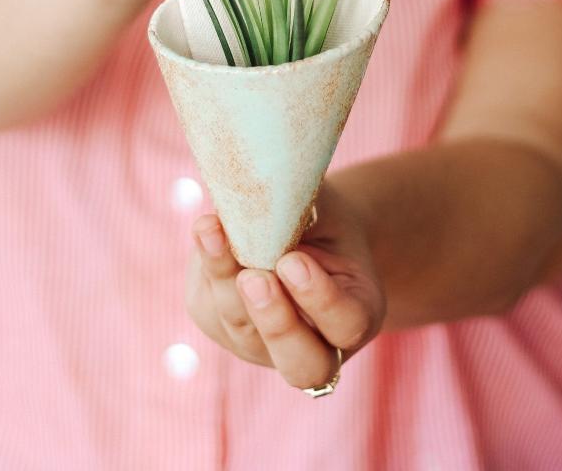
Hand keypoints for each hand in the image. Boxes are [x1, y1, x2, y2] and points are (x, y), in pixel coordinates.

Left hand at [186, 177, 384, 389]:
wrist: (300, 228)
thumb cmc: (324, 216)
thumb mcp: (326, 207)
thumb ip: (308, 209)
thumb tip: (271, 198)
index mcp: (356, 315)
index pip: (346, 324)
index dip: (320, 298)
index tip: (293, 261)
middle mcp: (315, 346)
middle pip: (301, 363)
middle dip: (274, 320)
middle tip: (254, 279)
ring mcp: (263, 346)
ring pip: (243, 332)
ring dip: (224, 282)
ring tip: (211, 231)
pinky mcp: (221, 326)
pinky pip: (209, 307)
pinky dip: (205, 267)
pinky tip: (207, 229)